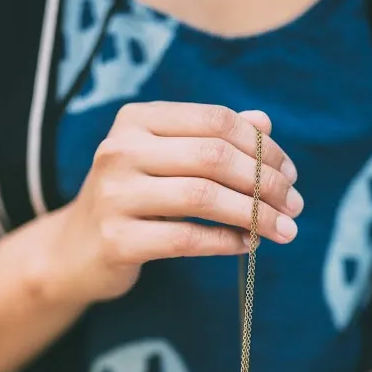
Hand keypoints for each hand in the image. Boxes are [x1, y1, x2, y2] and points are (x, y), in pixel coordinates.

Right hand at [52, 103, 301, 303]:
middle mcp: (121, 150)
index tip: (290, 174)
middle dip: (265, 183)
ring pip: (203, 197)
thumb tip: (265, 123)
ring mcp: (115, 195)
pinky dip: (225, 242)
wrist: (75, 252)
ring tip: (284, 230)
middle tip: (295, 206)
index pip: (215, 121)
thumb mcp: (165, 161)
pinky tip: (248, 245)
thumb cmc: (131, 202)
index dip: (261, 148)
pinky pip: (187, 239)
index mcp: (136, 120)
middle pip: (213, 157)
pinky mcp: (117, 240)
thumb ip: (210, 139)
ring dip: (254, 215)